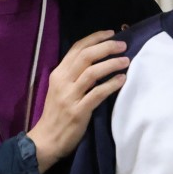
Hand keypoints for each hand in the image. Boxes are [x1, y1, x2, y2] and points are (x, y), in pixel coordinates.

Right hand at [27, 31, 128, 172]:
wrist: (46, 140)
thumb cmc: (56, 114)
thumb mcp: (60, 89)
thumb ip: (73, 74)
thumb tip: (96, 59)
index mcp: (58, 73)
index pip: (76, 48)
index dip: (95, 38)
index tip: (111, 33)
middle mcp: (62, 81)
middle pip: (86, 56)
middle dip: (106, 47)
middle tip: (123, 45)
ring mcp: (69, 96)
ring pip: (92, 72)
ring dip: (111, 64)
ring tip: (126, 61)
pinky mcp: (78, 111)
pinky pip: (97, 93)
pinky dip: (111, 85)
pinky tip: (122, 80)